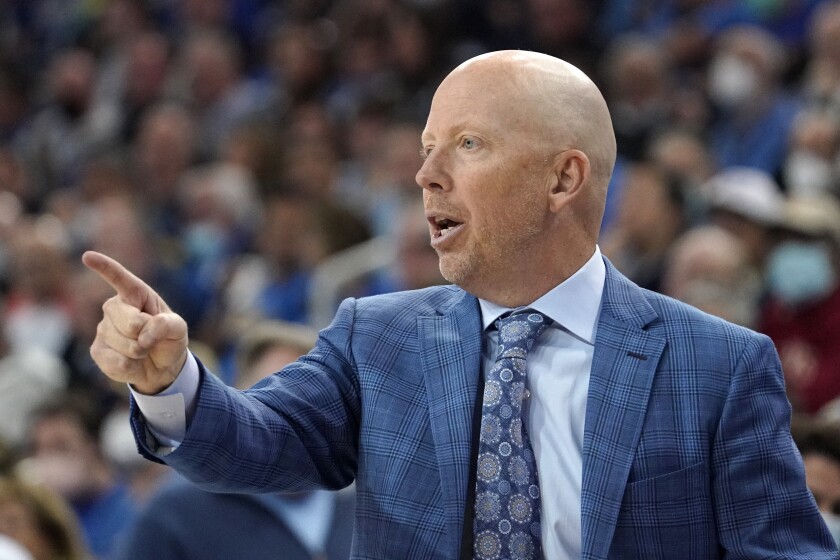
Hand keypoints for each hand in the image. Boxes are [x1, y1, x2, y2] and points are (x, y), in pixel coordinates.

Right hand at [82, 251, 188, 394]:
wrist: (161, 366)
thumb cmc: (169, 339)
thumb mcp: (178, 329)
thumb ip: (166, 325)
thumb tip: (142, 332)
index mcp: (136, 295)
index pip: (120, 279)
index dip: (105, 267)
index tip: (88, 256)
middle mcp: (115, 308)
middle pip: (129, 322)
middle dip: (146, 335)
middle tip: (151, 339)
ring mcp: (103, 329)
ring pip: (124, 345)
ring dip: (140, 353)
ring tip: (143, 350)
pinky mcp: (97, 350)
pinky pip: (116, 362)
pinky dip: (131, 367)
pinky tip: (132, 362)